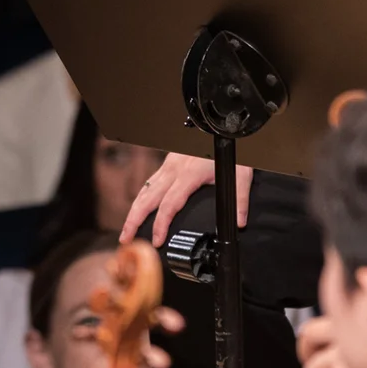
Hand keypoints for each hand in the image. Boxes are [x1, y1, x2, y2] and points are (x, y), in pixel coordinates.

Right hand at [120, 153, 249, 245]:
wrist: (220, 126)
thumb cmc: (229, 148)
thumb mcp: (240, 174)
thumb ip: (239, 199)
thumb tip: (238, 222)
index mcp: (188, 175)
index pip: (168, 205)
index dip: (161, 225)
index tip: (156, 240)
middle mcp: (174, 170)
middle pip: (147, 199)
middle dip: (134, 220)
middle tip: (126, 239)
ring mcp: (169, 165)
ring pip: (145, 190)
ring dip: (134, 210)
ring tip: (127, 228)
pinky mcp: (169, 163)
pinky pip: (150, 182)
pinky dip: (141, 198)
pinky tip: (140, 207)